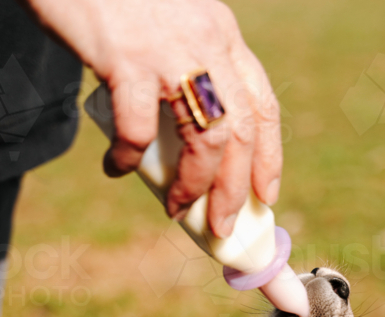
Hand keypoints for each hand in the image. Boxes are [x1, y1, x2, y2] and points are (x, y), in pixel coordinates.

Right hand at [21, 0, 281, 236]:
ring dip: (194, 185)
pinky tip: (116, 167)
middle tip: (221, 226)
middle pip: (241, 132)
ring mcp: (170, 50)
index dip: (269, 157)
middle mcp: (207, 42)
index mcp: (222, 35)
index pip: (262, 105)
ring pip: (207, 137)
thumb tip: (179, 135)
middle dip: (234, 190)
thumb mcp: (168, 23)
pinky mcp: (127, 57)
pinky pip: (138, 128)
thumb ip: (183, 65)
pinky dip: (129, 157)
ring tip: (177, 211)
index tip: (266, 196)